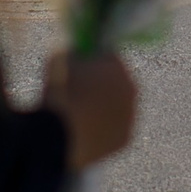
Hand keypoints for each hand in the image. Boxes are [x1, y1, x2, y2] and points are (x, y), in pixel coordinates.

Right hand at [43, 51, 137, 170]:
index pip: (109, 57)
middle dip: (102, 85)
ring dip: (105, 108)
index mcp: (118, 67)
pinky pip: (115, 129)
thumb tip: (76, 51)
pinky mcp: (124, 139)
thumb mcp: (60, 59)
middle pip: (117, 82)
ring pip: (118, 107)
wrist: (61, 135)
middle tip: (80, 93)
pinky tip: (85, 131)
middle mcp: (131, 90)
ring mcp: (130, 116)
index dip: (93, 62)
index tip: (80, 68)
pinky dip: (104, 129)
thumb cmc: (59, 94)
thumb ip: (74, 53)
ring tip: (80, 115)